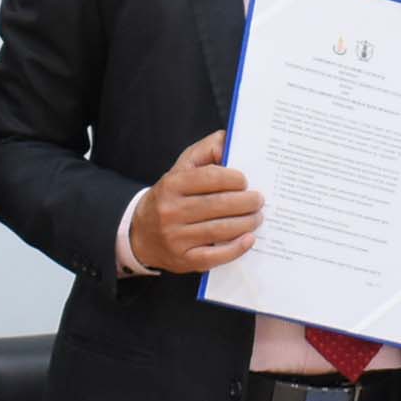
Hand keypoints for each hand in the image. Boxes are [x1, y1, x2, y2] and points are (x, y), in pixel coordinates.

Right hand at [130, 132, 262, 273]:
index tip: (245, 181)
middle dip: (246, 202)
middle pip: (219, 205)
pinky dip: (237, 248)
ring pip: (221, 230)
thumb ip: (206, 150)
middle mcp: (171, 211)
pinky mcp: (184, 260)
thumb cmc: (171, 196)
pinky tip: (249, 239)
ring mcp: (176, 238)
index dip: (234, 179)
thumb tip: (230, 140)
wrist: (142, 234)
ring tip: (257, 217)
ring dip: (246, 223)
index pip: (210, 177)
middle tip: (259, 200)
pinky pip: (216, 256)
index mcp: (171, 184)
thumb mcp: (181, 169)